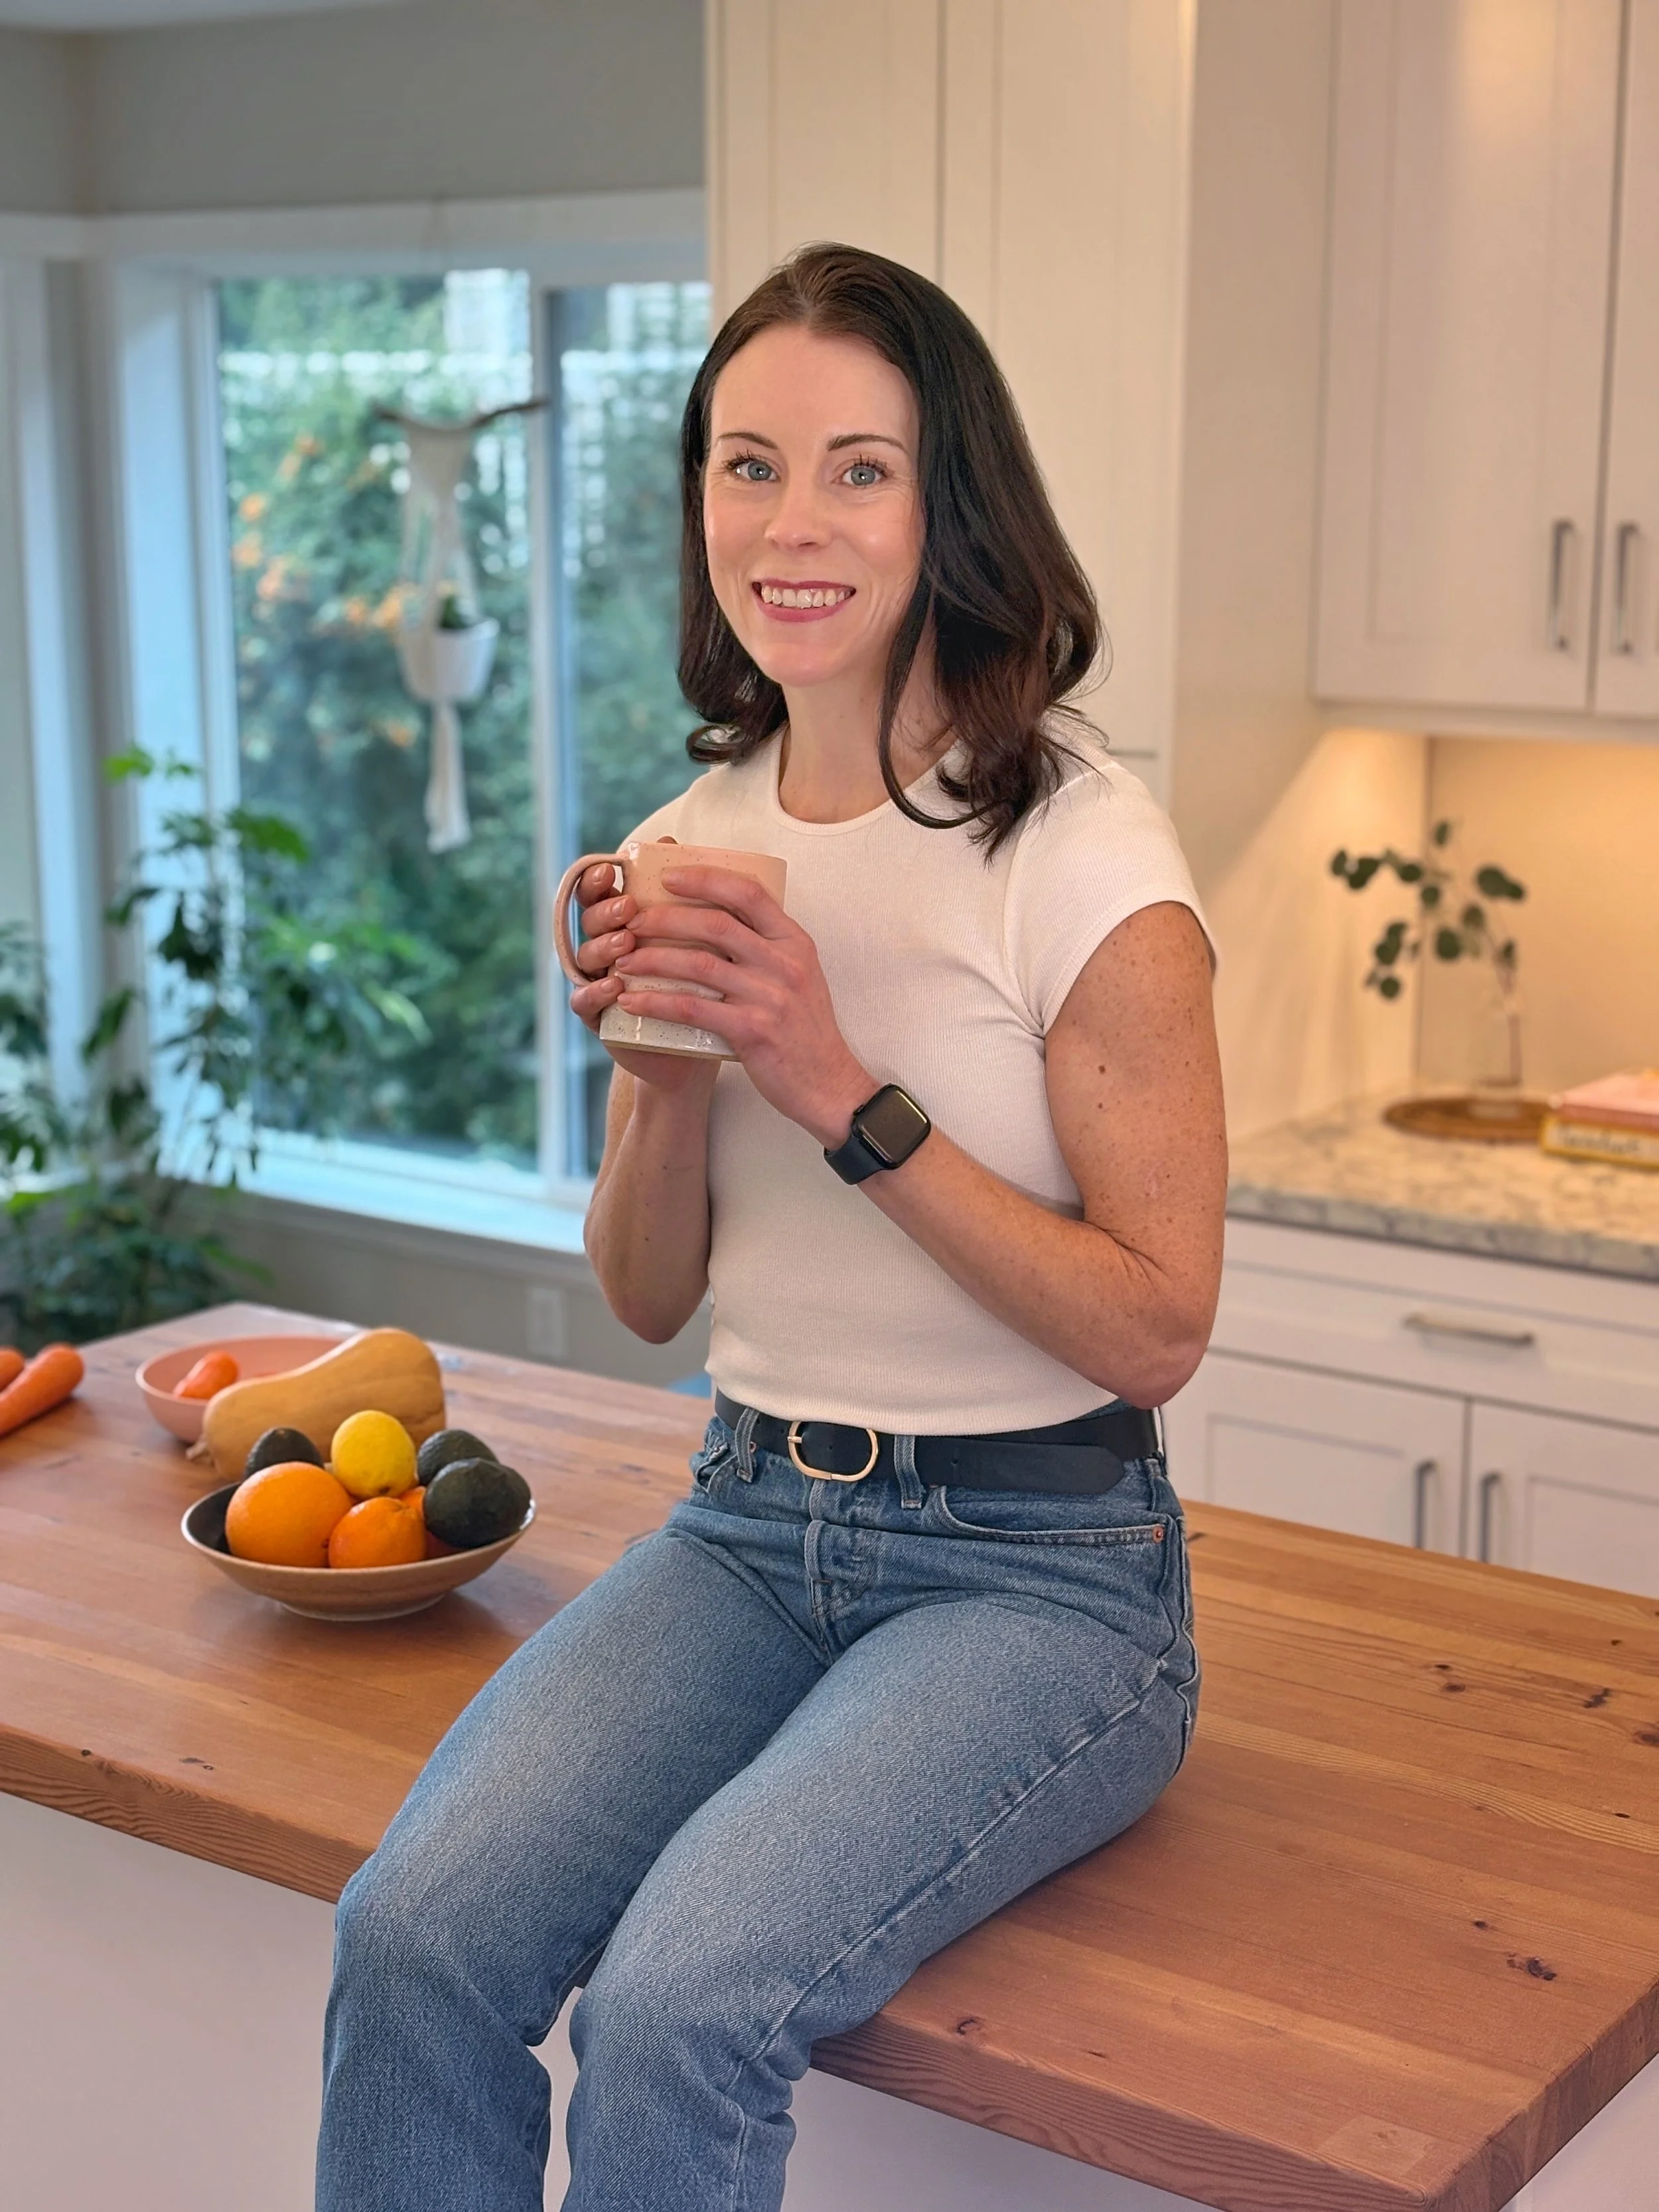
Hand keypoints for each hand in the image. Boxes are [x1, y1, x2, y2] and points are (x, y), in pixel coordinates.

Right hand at [568, 861, 716, 1095]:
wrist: (699, 1047)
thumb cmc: (699, 983)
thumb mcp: (698, 937)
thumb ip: (683, 893)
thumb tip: (674, 840)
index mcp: (624, 922)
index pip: (600, 893)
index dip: (599, 879)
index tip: (613, 871)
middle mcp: (605, 948)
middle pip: (589, 920)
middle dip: (606, 910)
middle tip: (629, 907)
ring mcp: (598, 981)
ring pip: (585, 957)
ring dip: (603, 946)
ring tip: (626, 942)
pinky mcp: (599, 1018)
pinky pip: (584, 1001)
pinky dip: (596, 992)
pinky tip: (614, 986)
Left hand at [613, 865, 872, 1144]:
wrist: (829, 1085)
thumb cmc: (807, 1031)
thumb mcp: (801, 976)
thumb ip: (768, 948)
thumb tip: (719, 919)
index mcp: (794, 942)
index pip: (749, 893)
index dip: (705, 879)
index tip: (670, 877)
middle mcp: (784, 963)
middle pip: (715, 924)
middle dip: (666, 918)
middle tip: (633, 922)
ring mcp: (769, 996)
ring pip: (698, 964)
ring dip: (653, 960)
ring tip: (623, 961)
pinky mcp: (751, 1031)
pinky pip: (692, 1009)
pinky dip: (656, 1003)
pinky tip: (632, 1002)